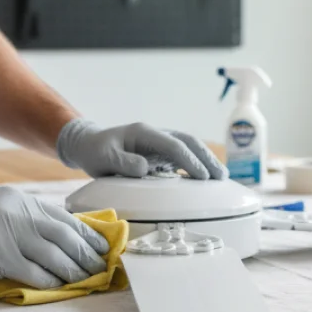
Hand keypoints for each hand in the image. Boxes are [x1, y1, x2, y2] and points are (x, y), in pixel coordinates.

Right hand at [0, 187, 109, 288]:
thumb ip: (20, 219)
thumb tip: (49, 240)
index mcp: (20, 202)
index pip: (64, 218)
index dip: (86, 234)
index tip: (101, 247)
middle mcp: (19, 213)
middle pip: (66, 235)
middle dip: (87, 254)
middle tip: (101, 268)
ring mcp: (9, 233)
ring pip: (55, 255)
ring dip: (74, 271)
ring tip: (87, 281)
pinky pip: (34, 271)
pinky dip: (51, 281)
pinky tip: (60, 288)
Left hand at [56, 120, 227, 180]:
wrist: (90, 145)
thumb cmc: (95, 152)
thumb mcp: (103, 158)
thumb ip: (122, 162)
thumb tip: (145, 168)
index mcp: (144, 133)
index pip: (173, 145)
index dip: (189, 160)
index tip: (202, 176)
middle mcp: (156, 134)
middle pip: (188, 141)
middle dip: (206, 157)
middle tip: (221, 176)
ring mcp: (160, 143)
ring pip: (189, 147)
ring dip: (206, 160)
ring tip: (221, 177)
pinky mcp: (160, 153)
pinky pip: (183, 157)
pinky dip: (197, 166)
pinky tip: (207, 179)